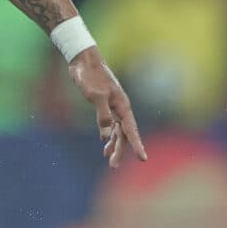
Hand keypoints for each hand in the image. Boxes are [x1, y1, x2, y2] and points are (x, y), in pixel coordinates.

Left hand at [68, 48, 145, 167]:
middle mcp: (120, 108)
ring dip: (114, 145)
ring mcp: (113, 107)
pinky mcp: (104, 105)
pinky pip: (110, 125)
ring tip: (109, 160)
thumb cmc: (90, 76)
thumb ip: (102, 114)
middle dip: (120, 151)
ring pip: (117, 131)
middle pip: (123, 134)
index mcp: (122, 106)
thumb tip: (106, 133)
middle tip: (113, 166)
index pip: (131, 130)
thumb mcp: (95, 95)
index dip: (136, 145)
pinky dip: (108, 136)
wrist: (83, 61)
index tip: (143, 159)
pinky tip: (104, 144)